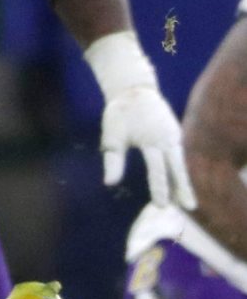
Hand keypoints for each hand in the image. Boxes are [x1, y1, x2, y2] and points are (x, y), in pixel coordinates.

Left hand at [101, 86, 196, 209]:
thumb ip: (113, 161)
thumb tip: (110, 183)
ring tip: (188, 202)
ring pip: (180, 164)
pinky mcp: (175, 134)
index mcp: (151, 141)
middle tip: (189, 208)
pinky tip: (180, 184)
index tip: (162, 206)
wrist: (134, 91)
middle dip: (182, 189)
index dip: (160, 189)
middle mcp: (167, 140)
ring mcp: (174, 136)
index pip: (157, 170)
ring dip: (184, 182)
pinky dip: (180, 171)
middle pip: (177, 169)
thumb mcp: (112, 137)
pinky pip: (178, 156)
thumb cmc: (119, 115)